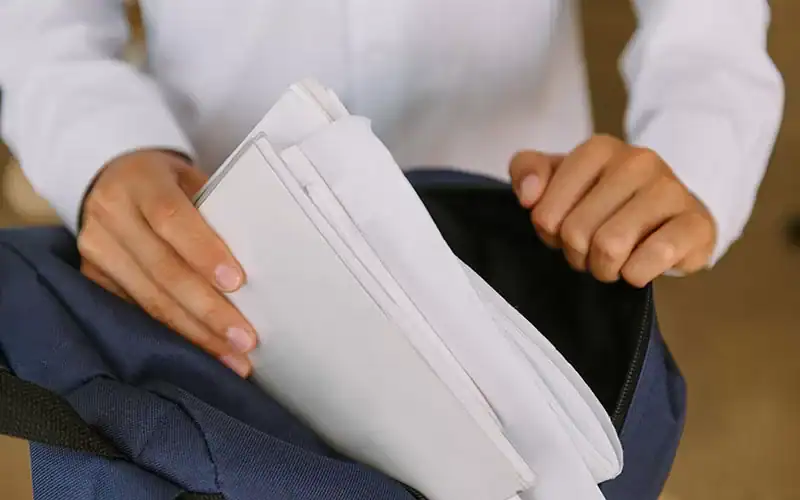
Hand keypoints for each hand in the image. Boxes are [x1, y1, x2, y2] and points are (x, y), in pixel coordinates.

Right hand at [78, 150, 255, 376]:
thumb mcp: (189, 179)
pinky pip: (135, 312)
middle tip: (244, 338)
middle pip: (162, 269)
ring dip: (194, 332)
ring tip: (232, 355)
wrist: (111, 179)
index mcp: (139, 182)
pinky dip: (172, 334)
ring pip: (148, 299)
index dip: (203, 252)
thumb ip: (216, 209)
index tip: (238, 282)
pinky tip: (202, 351)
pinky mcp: (92, 277)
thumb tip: (262, 257)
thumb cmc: (167, 183)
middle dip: (207, 309)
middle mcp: (111, 215)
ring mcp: (96, 249)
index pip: (170, 218)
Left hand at [509, 135, 715, 286]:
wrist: (670, 215)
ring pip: (610, 247)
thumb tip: (528, 195)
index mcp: (598, 150)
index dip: (550, 233)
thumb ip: (527, 171)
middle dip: (578, 254)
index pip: (545, 212)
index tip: (565, 229)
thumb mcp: (559, 181)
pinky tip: (640, 266)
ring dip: (605, 268)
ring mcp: (670, 190)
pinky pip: (653, 257)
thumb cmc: (606, 202)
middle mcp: (637, 161)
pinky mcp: (696, 223)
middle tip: (592, 250)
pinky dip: (637, 273)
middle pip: (576, 233)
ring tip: (614, 260)